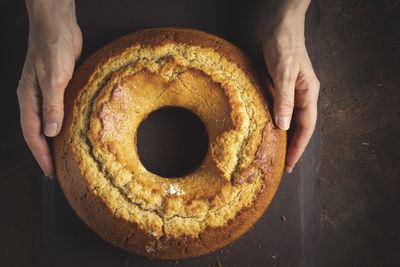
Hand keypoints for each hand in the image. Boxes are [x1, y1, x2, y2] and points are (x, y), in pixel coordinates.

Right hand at [17, 1, 81, 177]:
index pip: (32, 134)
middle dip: (45, 153)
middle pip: (38, 132)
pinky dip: (63, 125)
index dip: (40, 155)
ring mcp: (46, 93)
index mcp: (28, 98)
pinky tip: (71, 132)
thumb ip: (52, 104)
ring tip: (63, 158)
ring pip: (48, 123)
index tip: (49, 172)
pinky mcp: (59, 88)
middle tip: (55, 172)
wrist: (58, 26)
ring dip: (53, 142)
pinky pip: (59, 112)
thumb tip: (50, 131)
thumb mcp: (53, 77)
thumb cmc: (52, 47)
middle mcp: (35, 98)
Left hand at [258, 2, 319, 172]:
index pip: (306, 128)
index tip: (289, 166)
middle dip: (289, 146)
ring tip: (270, 152)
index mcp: (308, 93)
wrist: (276, 21)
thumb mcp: (284, 70)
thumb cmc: (284, 42)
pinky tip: (260, 128)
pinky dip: (269, 120)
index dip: (298, 148)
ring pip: (285, 119)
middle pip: (297, 127)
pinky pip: (274, 108)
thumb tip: (282, 126)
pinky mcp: (275, 85)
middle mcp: (300, 94)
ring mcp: (288, 90)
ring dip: (279, 135)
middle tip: (278, 165)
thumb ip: (284, 98)